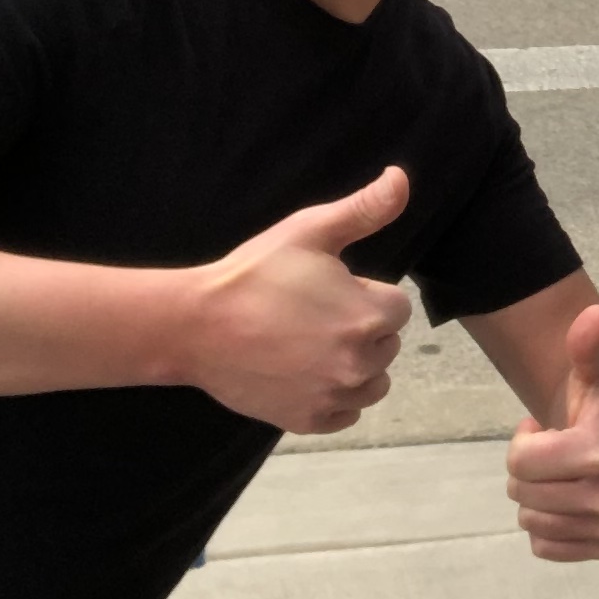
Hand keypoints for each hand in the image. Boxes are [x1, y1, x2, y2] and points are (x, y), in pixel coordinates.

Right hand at [179, 165, 411, 435]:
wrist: (197, 324)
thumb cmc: (255, 274)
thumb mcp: (310, 230)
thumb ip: (365, 208)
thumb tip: (401, 177)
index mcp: (369, 315)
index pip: (398, 307)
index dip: (366, 294)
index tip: (331, 291)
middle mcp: (360, 362)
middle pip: (387, 345)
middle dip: (362, 329)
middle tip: (315, 316)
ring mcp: (334, 396)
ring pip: (373, 383)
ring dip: (356, 366)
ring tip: (314, 345)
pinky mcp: (309, 420)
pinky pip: (346, 412)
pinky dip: (335, 397)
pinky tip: (308, 374)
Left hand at [503, 304, 598, 560]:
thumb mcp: (597, 372)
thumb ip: (587, 345)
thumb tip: (592, 315)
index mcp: (597, 453)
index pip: (520, 462)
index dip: (524, 441)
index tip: (543, 429)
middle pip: (520, 492)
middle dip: (528, 469)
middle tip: (554, 453)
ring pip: (529, 520)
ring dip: (537, 497)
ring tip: (562, 475)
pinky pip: (543, 547)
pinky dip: (547, 527)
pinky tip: (567, 502)